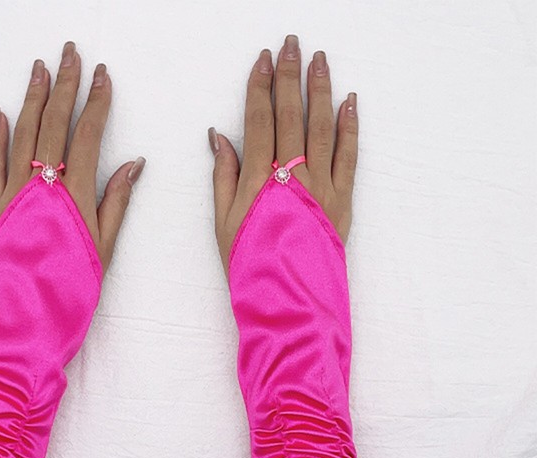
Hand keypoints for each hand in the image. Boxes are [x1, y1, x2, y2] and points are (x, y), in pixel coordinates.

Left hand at [0, 41, 145, 272]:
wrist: (26, 320)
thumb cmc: (70, 290)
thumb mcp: (104, 249)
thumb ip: (116, 203)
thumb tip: (133, 163)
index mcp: (74, 195)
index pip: (87, 135)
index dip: (96, 102)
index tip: (103, 75)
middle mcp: (41, 186)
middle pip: (53, 123)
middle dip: (63, 85)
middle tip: (70, 52)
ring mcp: (12, 194)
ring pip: (22, 134)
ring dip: (32, 98)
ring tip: (39, 68)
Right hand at [210, 34, 357, 271]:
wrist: (288, 302)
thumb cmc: (251, 267)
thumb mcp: (224, 225)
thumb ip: (224, 178)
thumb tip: (220, 138)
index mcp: (258, 181)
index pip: (259, 121)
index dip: (260, 87)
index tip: (263, 59)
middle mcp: (291, 176)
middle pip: (291, 115)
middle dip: (290, 76)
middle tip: (292, 43)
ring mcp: (320, 187)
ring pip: (322, 127)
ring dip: (321, 90)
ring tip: (320, 60)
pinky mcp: (342, 201)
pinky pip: (348, 155)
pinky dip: (350, 127)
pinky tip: (349, 102)